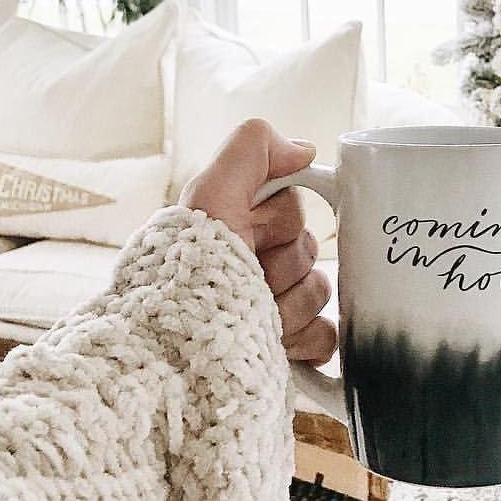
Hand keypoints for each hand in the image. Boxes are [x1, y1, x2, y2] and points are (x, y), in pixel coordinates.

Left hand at [179, 118, 336, 364]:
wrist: (175, 351)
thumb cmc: (185, 270)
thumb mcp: (210, 193)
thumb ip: (252, 149)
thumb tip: (305, 150)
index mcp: (241, 228)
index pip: (295, 208)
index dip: (276, 221)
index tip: (247, 231)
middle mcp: (257, 266)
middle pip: (309, 250)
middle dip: (281, 265)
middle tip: (247, 278)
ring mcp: (275, 309)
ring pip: (319, 291)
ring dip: (289, 306)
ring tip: (250, 316)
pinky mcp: (290, 347)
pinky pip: (326, 335)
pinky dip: (305, 339)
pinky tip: (276, 342)